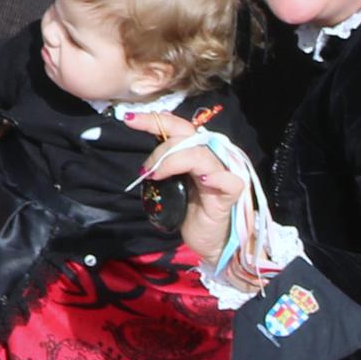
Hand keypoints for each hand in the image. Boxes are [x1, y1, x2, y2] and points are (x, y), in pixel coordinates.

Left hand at [134, 110, 246, 268]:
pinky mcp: (231, 194)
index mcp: (198, 150)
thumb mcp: (171, 181)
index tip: (129, 119)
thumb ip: (166, 160)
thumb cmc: (189, 209)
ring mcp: (223, 173)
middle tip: (145, 168)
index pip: (179, 127)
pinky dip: (214, 176)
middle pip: (188, 135)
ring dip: (172, 161)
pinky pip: (228, 180)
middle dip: (161, 145)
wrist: (208, 240)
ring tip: (156, 176)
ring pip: (199, 154)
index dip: (155, 120)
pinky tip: (202, 178)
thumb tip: (148, 137)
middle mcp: (213, 156)